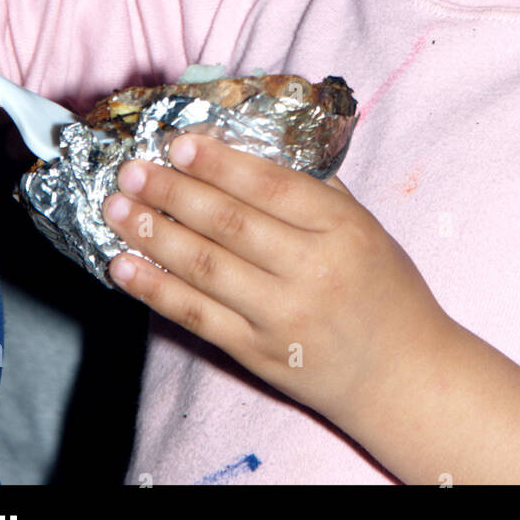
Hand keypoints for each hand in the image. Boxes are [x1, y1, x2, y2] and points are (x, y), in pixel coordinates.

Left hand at [102, 134, 448, 442]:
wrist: (403, 377)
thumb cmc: (386, 291)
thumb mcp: (366, 227)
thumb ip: (315, 189)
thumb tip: (251, 146)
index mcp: (342, 228)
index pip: (271, 187)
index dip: (220, 164)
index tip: (180, 142)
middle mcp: (312, 270)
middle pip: (230, 224)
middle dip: (173, 192)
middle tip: (132, 170)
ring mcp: (282, 316)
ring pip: (206, 268)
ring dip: (154, 235)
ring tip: (116, 208)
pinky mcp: (258, 354)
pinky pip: (197, 317)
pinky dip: (156, 290)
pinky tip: (124, 266)